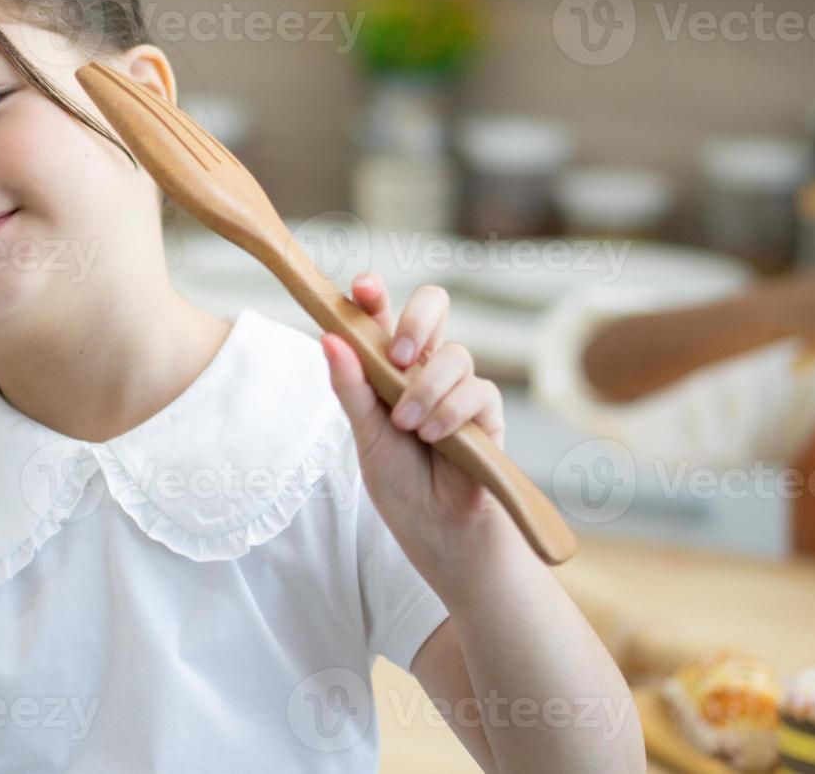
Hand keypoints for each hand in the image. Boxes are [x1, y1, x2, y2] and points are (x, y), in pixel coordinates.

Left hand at [320, 272, 507, 573]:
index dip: (374, 294)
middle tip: (395, 356)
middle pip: (433, 305)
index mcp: (387, 366)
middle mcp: (424, 367)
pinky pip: (478, 390)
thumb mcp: (365, 434)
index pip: (381, 316)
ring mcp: (457, 386)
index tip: (362, 286)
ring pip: (454, 353)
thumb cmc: (399, 481)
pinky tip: (435, 436)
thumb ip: (350, 387)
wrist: (436, 529)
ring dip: (426, 389)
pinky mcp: (486, 412)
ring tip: (409, 427)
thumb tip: (327, 337)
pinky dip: (451, 411)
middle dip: (415, 320)